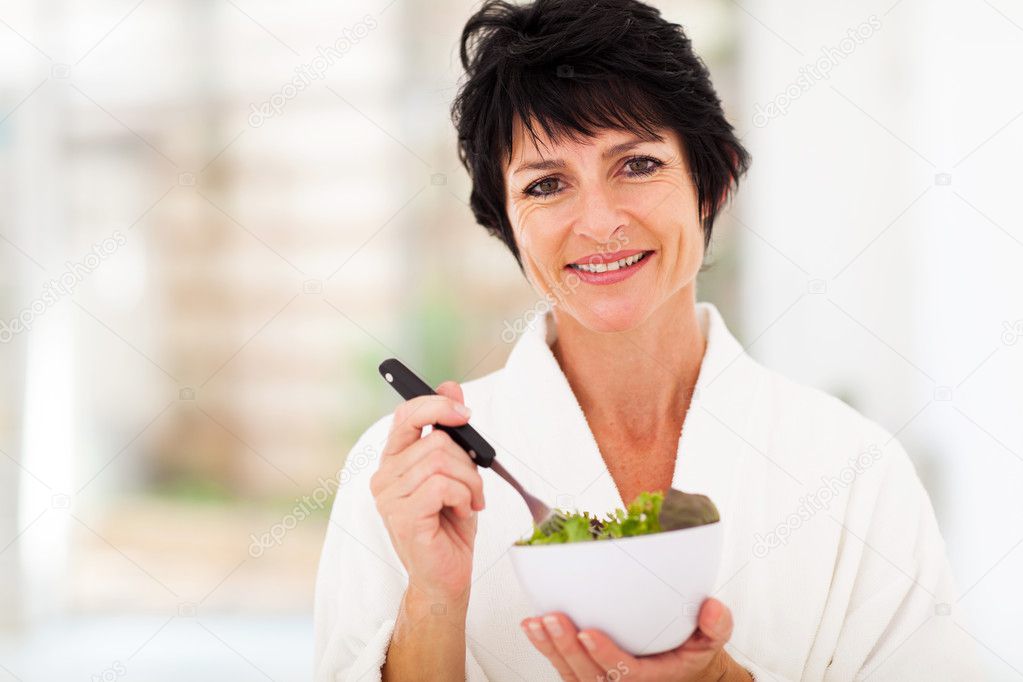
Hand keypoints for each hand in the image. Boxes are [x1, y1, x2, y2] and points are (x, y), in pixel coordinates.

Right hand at [370, 381, 484, 603]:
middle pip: (436, 439)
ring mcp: (388, 497)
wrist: (446, 576)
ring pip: (443, 461)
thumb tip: (451, 385)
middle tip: (473, 488)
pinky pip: (442, 486)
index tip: (464, 411)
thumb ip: (450, 431)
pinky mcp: (401, 516)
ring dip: (470, 483)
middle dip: (468, 462)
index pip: (406, 415)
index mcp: (394, 461)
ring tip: (467, 503)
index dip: (436, 404)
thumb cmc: (450, 525)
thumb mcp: (457, 471)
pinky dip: (463, 498)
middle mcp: (384, 476)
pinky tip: (459, 514)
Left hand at [521, 598, 746, 681]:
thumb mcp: (712, 640)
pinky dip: (546, 648)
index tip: (588, 633)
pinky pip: (565, 667)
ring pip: (572, 674)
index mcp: (654, 677)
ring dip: (550, 648)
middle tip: (553, 619)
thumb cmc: (690, 651)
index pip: (626, 673)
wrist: (682, 670)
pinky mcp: (588, 673)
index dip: (605, 655)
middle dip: (568, 649)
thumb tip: (712, 608)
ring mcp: (604, 680)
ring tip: (535, 622)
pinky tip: (533, 626)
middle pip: (590, 676)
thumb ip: (716, 625)